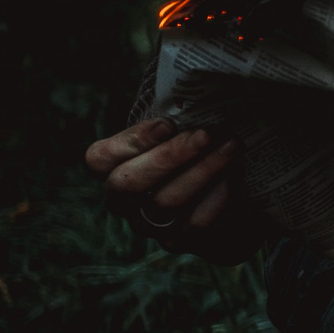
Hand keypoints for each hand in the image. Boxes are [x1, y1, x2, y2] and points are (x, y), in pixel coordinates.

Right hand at [83, 118, 260, 262]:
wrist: (232, 198)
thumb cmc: (197, 153)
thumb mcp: (182, 131)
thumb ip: (177, 118)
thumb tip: (195, 90)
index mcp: (114, 169)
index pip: (99, 159)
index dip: (131, 141)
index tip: (168, 124)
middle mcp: (124, 201)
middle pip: (128, 183)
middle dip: (169, 157)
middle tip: (206, 135)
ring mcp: (149, 225)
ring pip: (164, 202)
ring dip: (202, 171)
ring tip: (232, 147)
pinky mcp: (179, 241)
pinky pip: (194, 224)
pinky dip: (215, 198)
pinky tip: (234, 178)